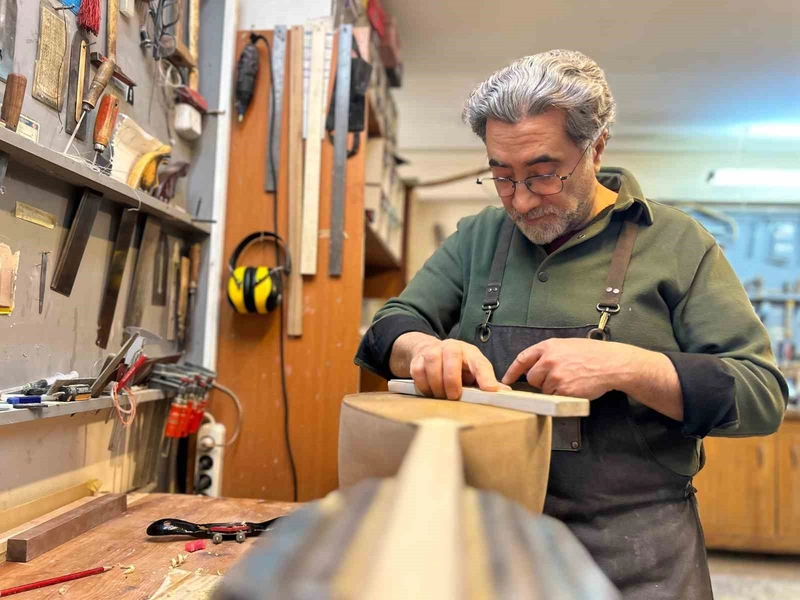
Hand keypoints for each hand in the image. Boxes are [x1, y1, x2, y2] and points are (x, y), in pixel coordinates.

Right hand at [407, 338, 510, 399]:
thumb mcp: (473, 371)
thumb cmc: (456, 366)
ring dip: (436, 384)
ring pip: (432, 362)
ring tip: (441, 395)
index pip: (480, 363)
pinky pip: (417, 371)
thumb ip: (486, 382)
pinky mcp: (417, 358)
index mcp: (470, 353)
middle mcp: (452, 347)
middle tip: (453, 396)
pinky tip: (430, 392)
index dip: (486, 377)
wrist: (429, 351)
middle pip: (452, 356)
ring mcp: (433, 350)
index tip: (490, 391)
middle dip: (452, 380)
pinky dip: (423, 385)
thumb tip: (506, 393)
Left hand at [501, 338, 641, 399]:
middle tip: (557, 377)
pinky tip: (574, 387)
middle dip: (540, 381)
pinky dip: (561, 396)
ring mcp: (556, 376)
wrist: (611, 363)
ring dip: (553, 388)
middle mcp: (549, 360)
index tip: (506, 380)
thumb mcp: (566, 345)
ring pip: (544, 389)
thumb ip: (548, 354)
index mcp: (548, 347)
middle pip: (532, 378)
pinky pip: (554, 398)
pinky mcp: (564, 390)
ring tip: (570, 380)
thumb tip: (532, 367)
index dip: (512, 371)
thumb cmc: (591, 354)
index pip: (522, 359)